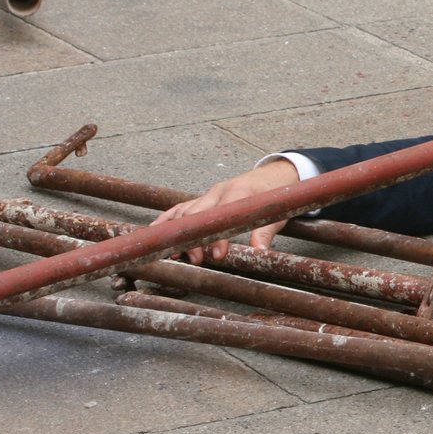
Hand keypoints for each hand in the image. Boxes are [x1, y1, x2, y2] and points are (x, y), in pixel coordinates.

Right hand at [149, 158, 298, 264]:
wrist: (276, 174)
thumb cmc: (275, 195)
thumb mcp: (276, 214)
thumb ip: (266, 233)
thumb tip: (260, 251)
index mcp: (238, 192)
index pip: (221, 214)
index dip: (217, 236)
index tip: (217, 255)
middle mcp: (219, 191)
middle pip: (197, 213)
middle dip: (194, 238)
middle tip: (197, 259)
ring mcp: (208, 194)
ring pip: (185, 211)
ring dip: (178, 233)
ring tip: (176, 254)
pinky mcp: (204, 198)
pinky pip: (180, 208)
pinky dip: (167, 219)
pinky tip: (155, 231)